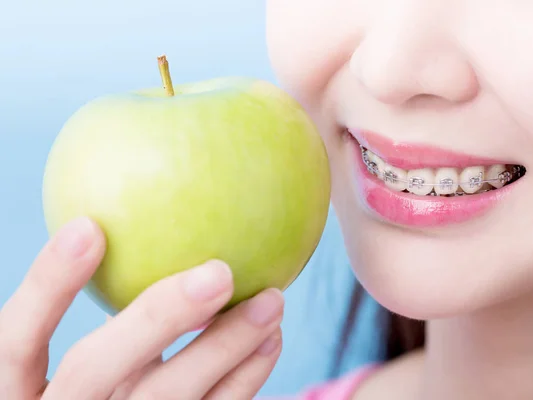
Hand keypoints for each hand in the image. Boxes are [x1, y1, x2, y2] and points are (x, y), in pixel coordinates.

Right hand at [0, 217, 283, 398]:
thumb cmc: (92, 392)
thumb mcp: (75, 363)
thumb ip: (95, 313)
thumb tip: (139, 231)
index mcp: (20, 391)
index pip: (17, 340)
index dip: (48, 286)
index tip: (89, 227)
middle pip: (96, 370)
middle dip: (158, 318)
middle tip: (219, 272)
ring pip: (167, 398)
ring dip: (225, 347)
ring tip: (271, 301)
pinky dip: (245, 379)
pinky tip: (270, 341)